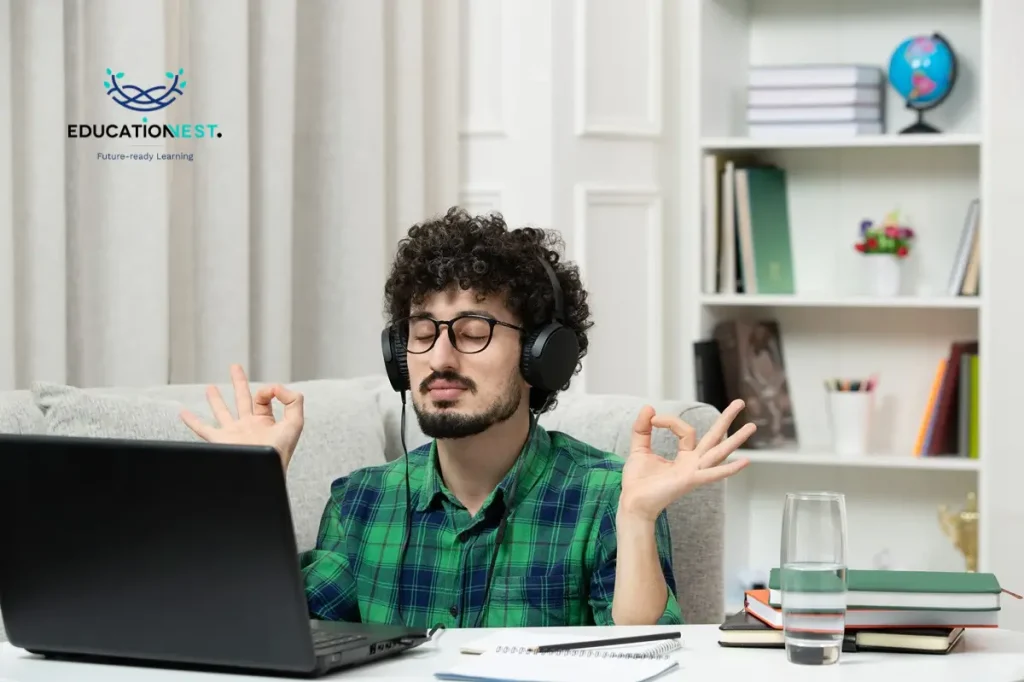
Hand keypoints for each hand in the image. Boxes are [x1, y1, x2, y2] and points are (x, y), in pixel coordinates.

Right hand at [179, 364, 304, 470]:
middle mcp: (248, 426)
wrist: (264, 474)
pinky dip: (192, 421)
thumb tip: (275, 387)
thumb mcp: (295, 423)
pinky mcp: (220, 440)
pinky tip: (184, 413)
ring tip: (210, 387)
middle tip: (235, 367)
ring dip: (215, 399)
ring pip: (222, 412)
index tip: (272, 391)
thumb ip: (292, 401)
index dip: (269, 390)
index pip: (263, 398)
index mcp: (265, 422)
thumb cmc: (281, 454)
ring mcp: (233, 433)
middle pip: (243, 398)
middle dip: (239, 382)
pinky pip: (203, 430)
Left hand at [619, 399, 754, 521]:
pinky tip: (745, 462)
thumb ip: (642, 428)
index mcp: (684, 456)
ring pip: (718, 452)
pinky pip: (712, 473)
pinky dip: (729, 469)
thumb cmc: (638, 482)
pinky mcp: (690, 480)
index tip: (653, 420)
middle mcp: (693, 463)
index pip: (686, 430)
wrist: (633, 502)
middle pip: (714, 437)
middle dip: (726, 420)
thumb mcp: (640, 449)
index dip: (670, 420)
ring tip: (752, 426)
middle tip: (740, 402)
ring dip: (735, 439)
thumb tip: (649, 407)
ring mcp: (694, 472)